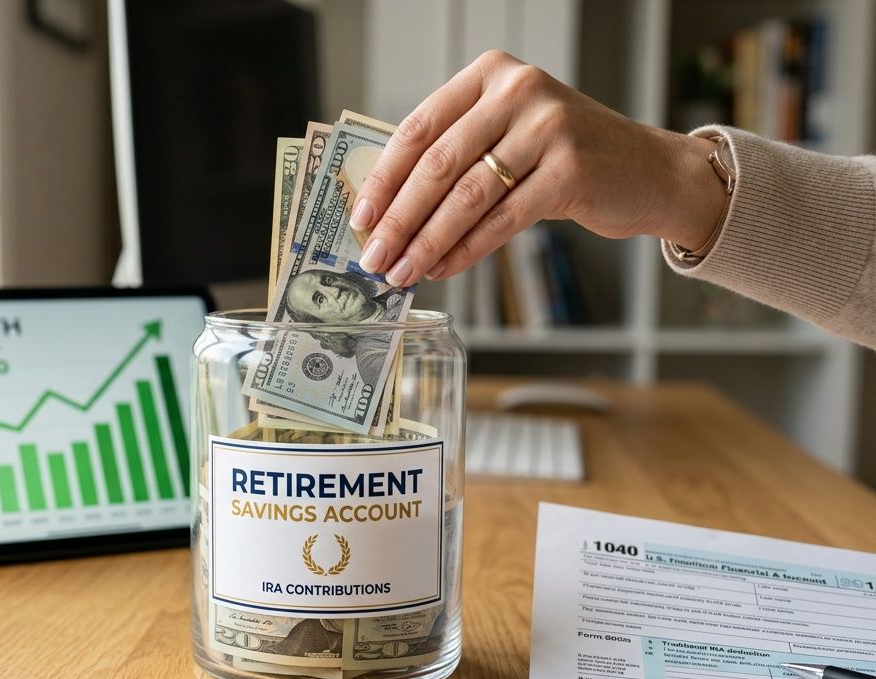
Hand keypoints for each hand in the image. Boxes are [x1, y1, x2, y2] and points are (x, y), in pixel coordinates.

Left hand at [349, 50, 727, 286]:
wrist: (650, 171)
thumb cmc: (566, 156)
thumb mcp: (508, 135)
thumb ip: (456, 156)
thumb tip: (387, 212)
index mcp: (491, 75)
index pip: (419, 128)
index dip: (384, 178)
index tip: (360, 218)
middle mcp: (518, 91)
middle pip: (437, 165)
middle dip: (398, 219)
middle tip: (374, 257)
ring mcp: (548, 128)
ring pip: (466, 196)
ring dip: (426, 242)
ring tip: (403, 272)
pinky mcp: (570, 171)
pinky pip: (501, 220)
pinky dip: (466, 250)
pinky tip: (443, 269)